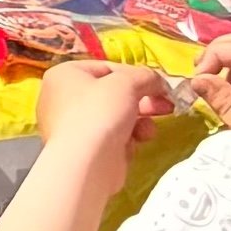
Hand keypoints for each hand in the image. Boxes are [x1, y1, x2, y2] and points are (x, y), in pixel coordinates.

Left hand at [35, 57, 178, 171]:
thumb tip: (156, 81)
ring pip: (116, 116)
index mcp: (65, 75)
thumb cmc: (100, 112)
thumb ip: (145, 76)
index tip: (160, 85)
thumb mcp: (127, 83)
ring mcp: (73, 125)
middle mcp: (63, 98)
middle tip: (166, 104)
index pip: (106, 68)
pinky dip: (128, 138)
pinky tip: (136, 141)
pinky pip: (113, 136)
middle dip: (143, 99)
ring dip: (139, 120)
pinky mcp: (86, 148)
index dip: (136, 75)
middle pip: (113, 93)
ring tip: (148, 129)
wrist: (87, 162)